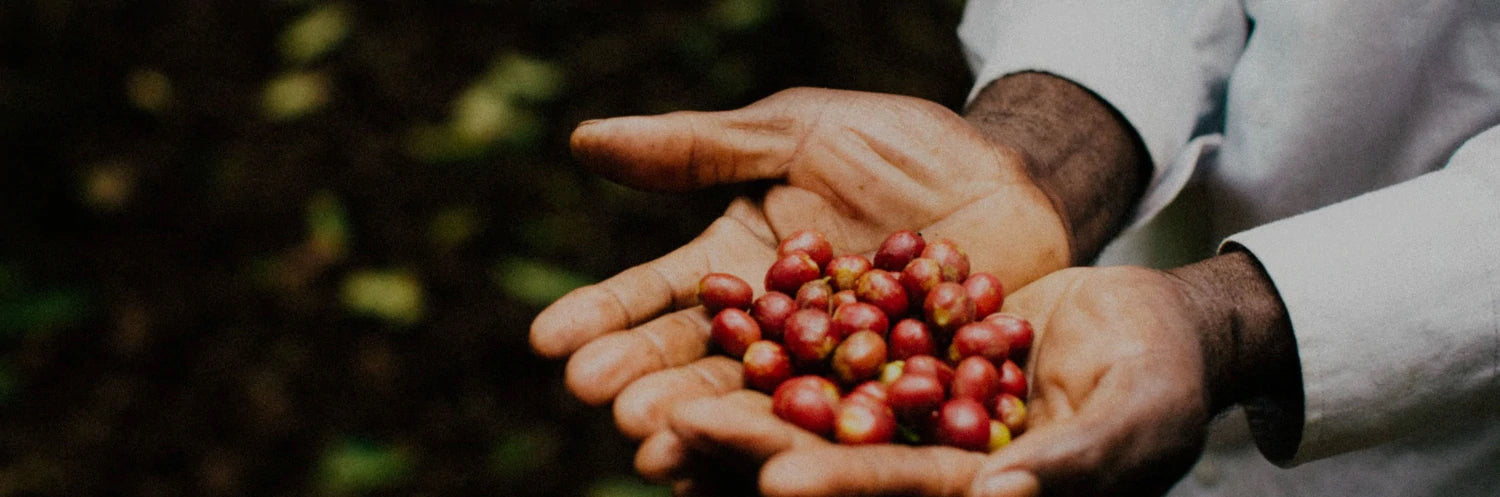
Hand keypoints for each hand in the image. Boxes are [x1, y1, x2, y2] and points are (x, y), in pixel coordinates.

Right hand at [530, 87, 1071, 435]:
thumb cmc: (901, 147)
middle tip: (601, 398)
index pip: (660, 296)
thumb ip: (699, 148)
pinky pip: (844, 428)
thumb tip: (583, 140)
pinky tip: (753, 470)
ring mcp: (830, 372)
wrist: (1015, 177)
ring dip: (705, 426)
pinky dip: (801, 448)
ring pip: (759, 405)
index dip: (605, 316)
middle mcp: (773, 330)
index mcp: (740, 267)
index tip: (548, 339)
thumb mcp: (796, 131)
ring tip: (653, 444)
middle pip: (699, 362)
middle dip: (647, 380)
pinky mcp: (893, 401)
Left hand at [653, 253, 1297, 495]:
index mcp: (976, 490)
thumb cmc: (1164, 382)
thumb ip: (1071, 464)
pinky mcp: (896, 348)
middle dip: (753, 447)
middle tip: (673, 432)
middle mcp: (926, 458)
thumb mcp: (1133, 422)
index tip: (774, 480)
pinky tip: (715, 317)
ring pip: (811, 403)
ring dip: (738, 402)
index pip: (898, 492)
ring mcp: (906, 405)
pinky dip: (775, 334)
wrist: (1150, 318)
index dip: (839, 486)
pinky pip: (828, 340)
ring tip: (660, 392)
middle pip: (831, 455)